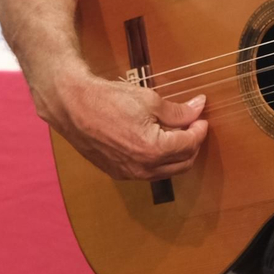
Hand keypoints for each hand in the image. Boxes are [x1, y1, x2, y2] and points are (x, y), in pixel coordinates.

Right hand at [45, 67, 208, 180]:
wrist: (73, 105)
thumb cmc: (109, 99)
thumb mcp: (150, 100)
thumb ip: (178, 111)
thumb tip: (198, 108)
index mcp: (154, 150)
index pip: (190, 144)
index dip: (199, 129)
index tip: (201, 117)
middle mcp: (142, 168)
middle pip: (182, 163)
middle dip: (192, 144)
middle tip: (192, 125)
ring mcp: (128, 173)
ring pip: (165, 170)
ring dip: (176, 154)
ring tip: (175, 132)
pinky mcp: (117, 172)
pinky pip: (147, 171)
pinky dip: (158, 159)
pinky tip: (155, 141)